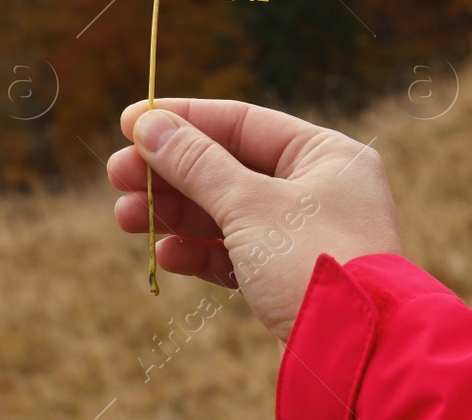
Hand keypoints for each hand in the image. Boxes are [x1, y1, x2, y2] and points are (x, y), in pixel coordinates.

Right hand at [107, 98, 405, 340]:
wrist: (356, 352)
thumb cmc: (312, 262)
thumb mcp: (249, 205)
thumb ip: (196, 163)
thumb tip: (149, 124)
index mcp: (326, 155)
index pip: (243, 121)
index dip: (184, 120)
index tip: (130, 121)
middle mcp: (320, 188)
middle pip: (230, 167)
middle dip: (171, 173)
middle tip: (116, 174)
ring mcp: (307, 236)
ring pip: (228, 212)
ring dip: (176, 214)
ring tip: (125, 216)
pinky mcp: (292, 278)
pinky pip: (238, 254)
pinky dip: (201, 252)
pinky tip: (166, 254)